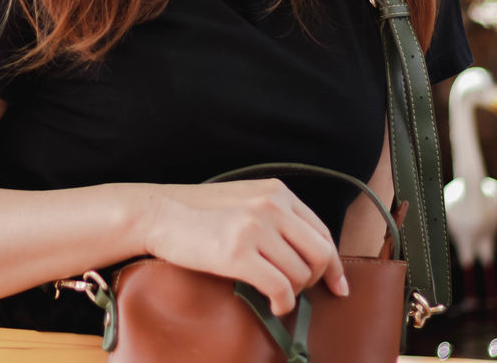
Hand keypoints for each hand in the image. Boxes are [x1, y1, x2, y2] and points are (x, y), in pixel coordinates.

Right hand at [141, 178, 347, 316]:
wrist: (158, 214)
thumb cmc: (197, 212)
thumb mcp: (243, 200)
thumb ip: (274, 216)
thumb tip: (304, 253)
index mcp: (276, 192)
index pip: (321, 231)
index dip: (334, 264)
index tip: (338, 285)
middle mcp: (271, 206)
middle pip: (320, 253)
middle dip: (317, 280)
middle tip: (301, 292)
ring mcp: (255, 228)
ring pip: (301, 273)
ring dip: (293, 292)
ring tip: (275, 295)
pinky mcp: (238, 252)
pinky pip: (280, 287)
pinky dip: (283, 303)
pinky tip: (272, 305)